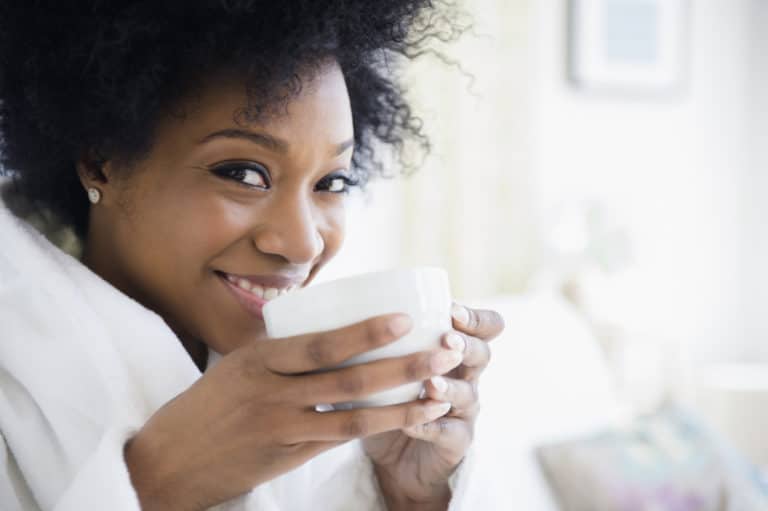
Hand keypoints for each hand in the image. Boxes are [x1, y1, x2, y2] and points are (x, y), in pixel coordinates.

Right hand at [123, 314, 462, 510]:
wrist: (168, 461)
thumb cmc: (207, 405)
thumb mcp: (239, 365)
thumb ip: (283, 352)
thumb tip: (333, 329)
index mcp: (259, 360)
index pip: (320, 344)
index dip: (366, 332)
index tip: (406, 319)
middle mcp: (271, 393)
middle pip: (347, 379)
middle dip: (402, 366)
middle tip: (443, 351)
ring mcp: (280, 430)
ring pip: (351, 418)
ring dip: (401, 407)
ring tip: (438, 394)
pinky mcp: (286, 458)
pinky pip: (337, 442)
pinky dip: (373, 430)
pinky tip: (405, 420)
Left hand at [363, 304, 504, 509]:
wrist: (396, 457)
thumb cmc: (387, 397)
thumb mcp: (382, 364)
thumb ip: (373, 339)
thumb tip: (332, 306)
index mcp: (453, 349)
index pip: (484, 326)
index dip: (475, 318)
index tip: (451, 310)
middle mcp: (465, 376)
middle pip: (482, 354)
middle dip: (466, 345)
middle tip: (447, 340)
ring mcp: (464, 411)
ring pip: (468, 394)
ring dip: (449, 387)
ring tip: (430, 384)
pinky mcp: (456, 442)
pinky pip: (449, 433)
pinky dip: (429, 426)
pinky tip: (409, 424)